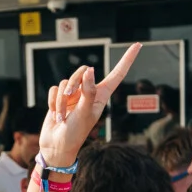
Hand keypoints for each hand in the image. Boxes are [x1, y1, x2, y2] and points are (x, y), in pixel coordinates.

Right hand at [37, 43, 139, 167]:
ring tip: (62, 116)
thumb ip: (88, 91)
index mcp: (101, 96)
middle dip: (74, 83)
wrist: (56, 146)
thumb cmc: (75, 134)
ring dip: (61, 100)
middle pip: (83, 71)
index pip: (117, 74)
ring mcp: (74, 95)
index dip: (127, 59)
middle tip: (70, 97)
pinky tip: (55, 114)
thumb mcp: (85, 113)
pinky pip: (54, 89)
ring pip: (65, 82)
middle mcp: (88, 93)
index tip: (138, 45)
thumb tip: (90, 70)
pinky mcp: (60, 98)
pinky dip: (53, 101)